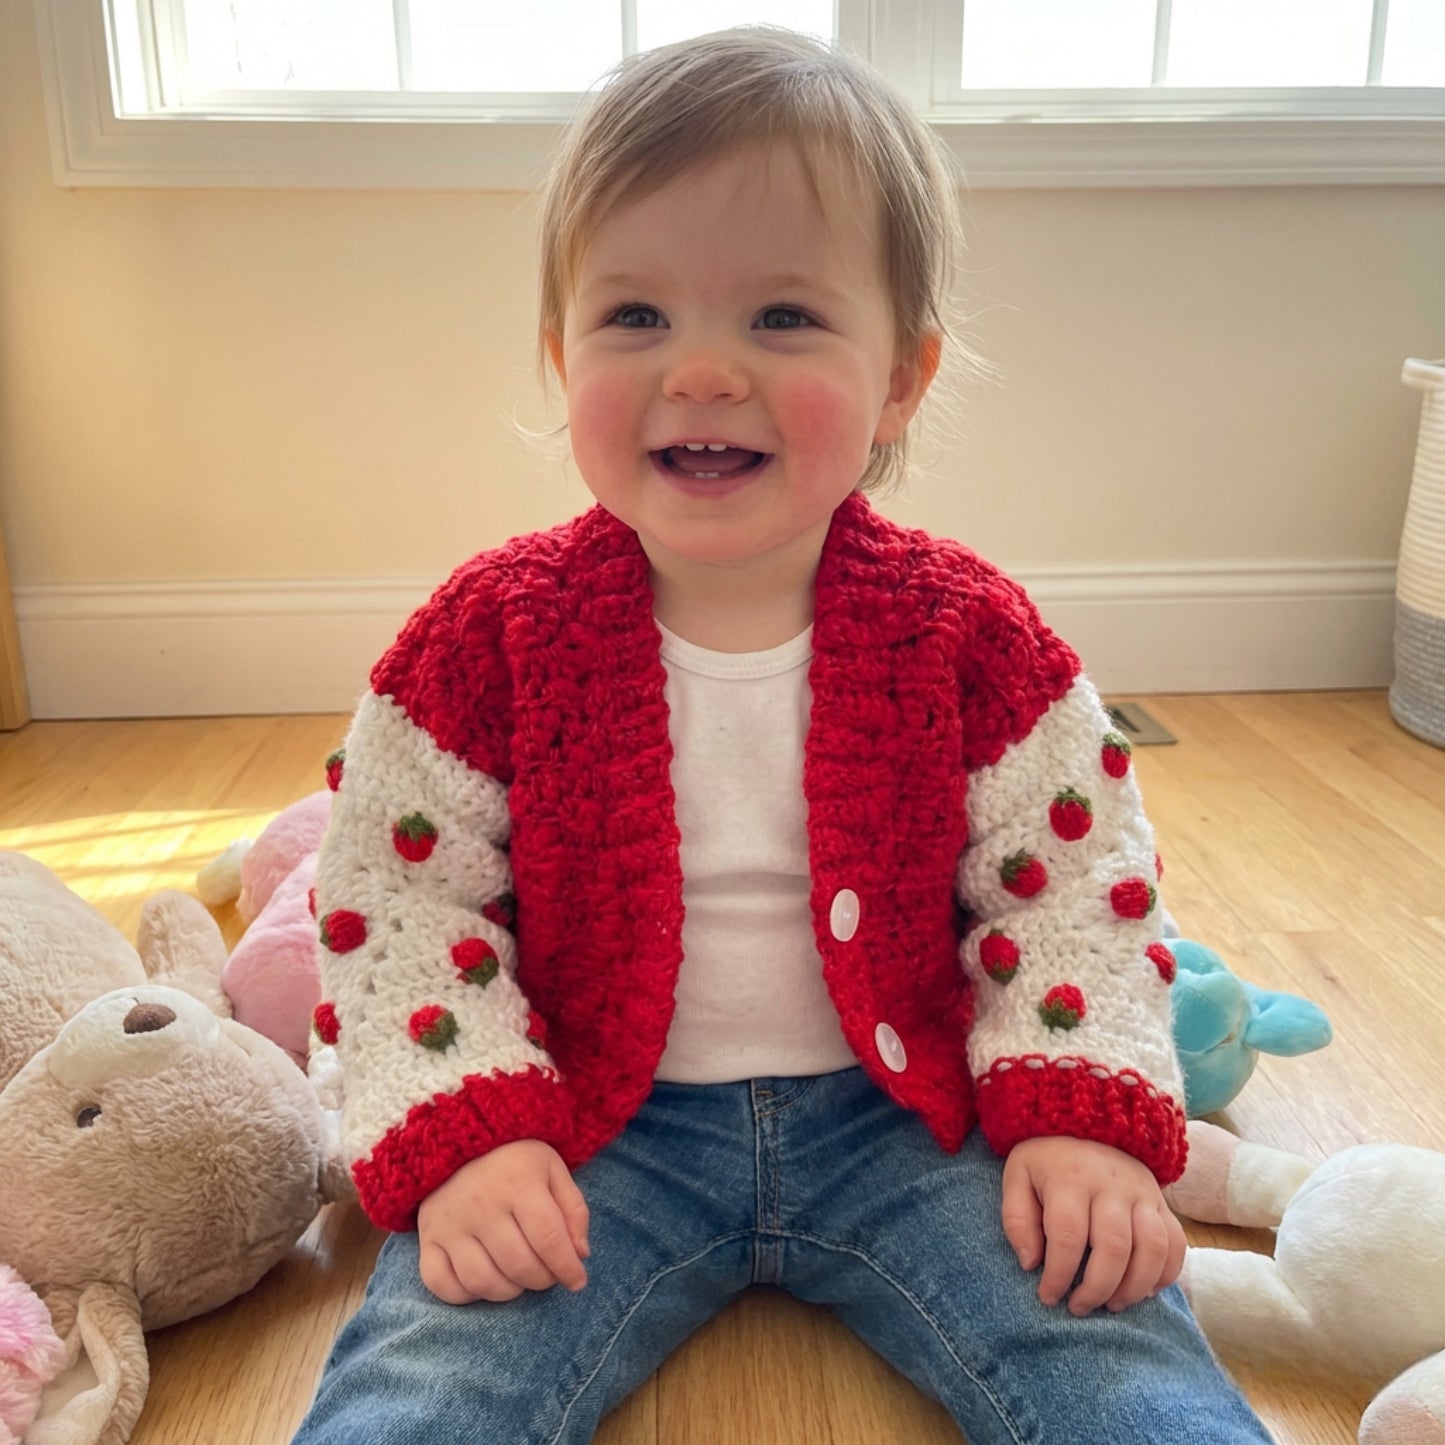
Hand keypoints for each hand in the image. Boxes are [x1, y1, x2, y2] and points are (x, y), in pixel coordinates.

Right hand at [417, 1139, 590, 1303]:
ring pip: (483, 1281)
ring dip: (510, 1291)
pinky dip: (467, 1295)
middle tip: (548, 1274)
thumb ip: (573, 1209)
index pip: (548, 1239)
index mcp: (518, 1182)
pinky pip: (442, 1285)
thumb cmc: (514, 1159)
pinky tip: (485, 1281)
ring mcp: (450, 1224)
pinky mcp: (428, 1238)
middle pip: (519, 1265)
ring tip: (521, 1278)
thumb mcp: (552, 1168)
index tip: (578, 1281)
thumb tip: (580, 1255)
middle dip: (543, 1280)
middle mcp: (481, 1204)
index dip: (567, 1267)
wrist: (458, 1136)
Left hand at [1001, 1135, 1185, 1315]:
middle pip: (1114, 1247)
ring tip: (1112, 1304)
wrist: (1087, 1116)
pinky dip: (1166, 1274)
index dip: (1059, 1275)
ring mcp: (1142, 1192)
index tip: (1048, 1296)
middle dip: (1097, 1288)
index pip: (1068, 1236)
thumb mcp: (1018, 1176)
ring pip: (1151, 1248)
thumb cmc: (1047, 1157)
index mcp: (1069, 1178)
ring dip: (1134, 1287)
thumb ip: (1017, 1219)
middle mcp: (1110, 1185)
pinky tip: (1144, 1290)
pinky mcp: (1161, 1201)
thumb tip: (1030, 1264)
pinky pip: (1176, 1243)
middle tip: (1079, 1307)